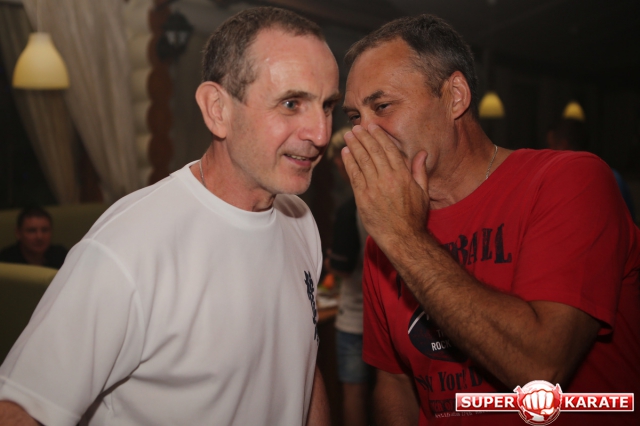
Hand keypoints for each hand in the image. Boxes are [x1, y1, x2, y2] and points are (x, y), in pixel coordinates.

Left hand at [341, 124, 429, 252]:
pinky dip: (349, 163)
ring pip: (362, 161)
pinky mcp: (362, 198)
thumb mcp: (423, 192)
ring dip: (354, 146)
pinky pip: (354, 176)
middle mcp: (387, 179)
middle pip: (373, 152)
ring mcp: (373, 188)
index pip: (388, 149)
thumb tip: (422, 153)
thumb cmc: (414, 217)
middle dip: (363, 137)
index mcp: (402, 176)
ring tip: (349, 135)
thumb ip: (419, 171)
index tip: (372, 127)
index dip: (378, 136)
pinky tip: (345, 153)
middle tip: (356, 127)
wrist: (402, 238)